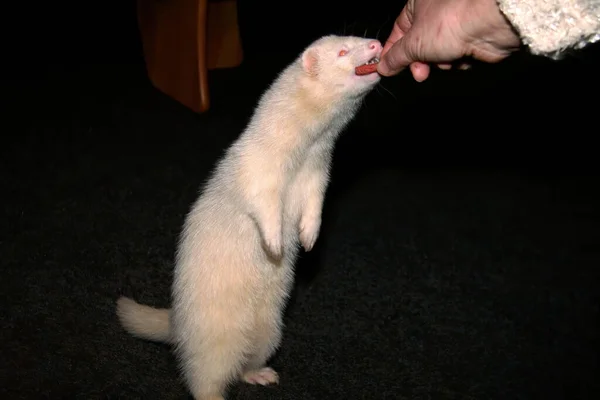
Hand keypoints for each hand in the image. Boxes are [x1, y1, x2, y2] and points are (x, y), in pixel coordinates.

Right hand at [377, 0, 521, 80]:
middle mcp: (436, 10)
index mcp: (418, 3)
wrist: (487, 25)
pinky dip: (455, 60)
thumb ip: (395, 57)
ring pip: (436, 52)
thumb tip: (383, 67)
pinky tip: (460, 57)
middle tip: (419, 72)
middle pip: (418, 43)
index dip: (392, 51)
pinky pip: (455, 55)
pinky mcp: (469, 36)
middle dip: (418, 61)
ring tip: (445, 60)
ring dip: (437, 62)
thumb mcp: (412, 44)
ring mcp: (454, 23)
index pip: (399, 29)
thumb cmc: (448, 24)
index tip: (387, 68)